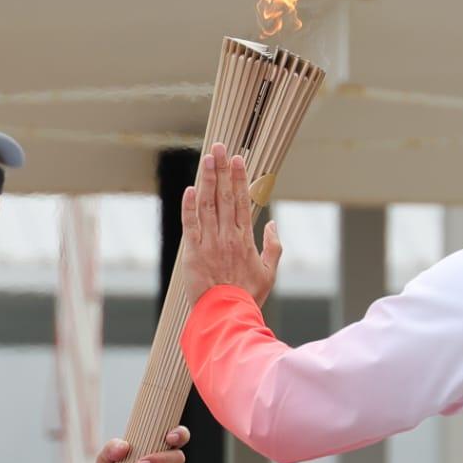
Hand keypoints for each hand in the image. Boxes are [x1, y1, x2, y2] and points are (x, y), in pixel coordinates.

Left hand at [180, 142, 282, 306]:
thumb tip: (272, 224)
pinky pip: (191, 225)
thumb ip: (273, 246)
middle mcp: (227, 236)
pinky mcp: (193, 252)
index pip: (241, 201)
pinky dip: (189, 206)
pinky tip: (190, 189)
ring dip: (207, 180)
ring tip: (207, 159)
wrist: (228, 315)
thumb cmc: (248, 295)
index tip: (237, 159)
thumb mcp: (269, 272)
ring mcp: (210, 243)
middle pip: (224, 196)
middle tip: (219, 147)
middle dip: (222, 170)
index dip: (239, 178)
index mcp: (245, 239)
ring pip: (208, 205)